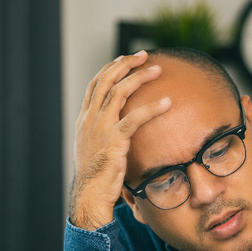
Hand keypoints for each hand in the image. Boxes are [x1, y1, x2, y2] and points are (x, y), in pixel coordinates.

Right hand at [70, 51, 171, 229]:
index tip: (124, 59)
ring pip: (119, 91)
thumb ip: (105, 136)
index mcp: (85, 120)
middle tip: (143, 55)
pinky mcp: (114, 140)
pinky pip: (134, 118)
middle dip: (125, 63)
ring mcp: (100, 128)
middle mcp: (90, 119)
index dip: (110, 68)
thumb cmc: (96, 178)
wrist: (89, 195)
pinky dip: (151, 108)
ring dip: (139, 77)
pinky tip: (167, 103)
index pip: (96, 84)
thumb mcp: (95, 151)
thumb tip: (120, 133)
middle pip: (106, 80)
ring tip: (157, 70)